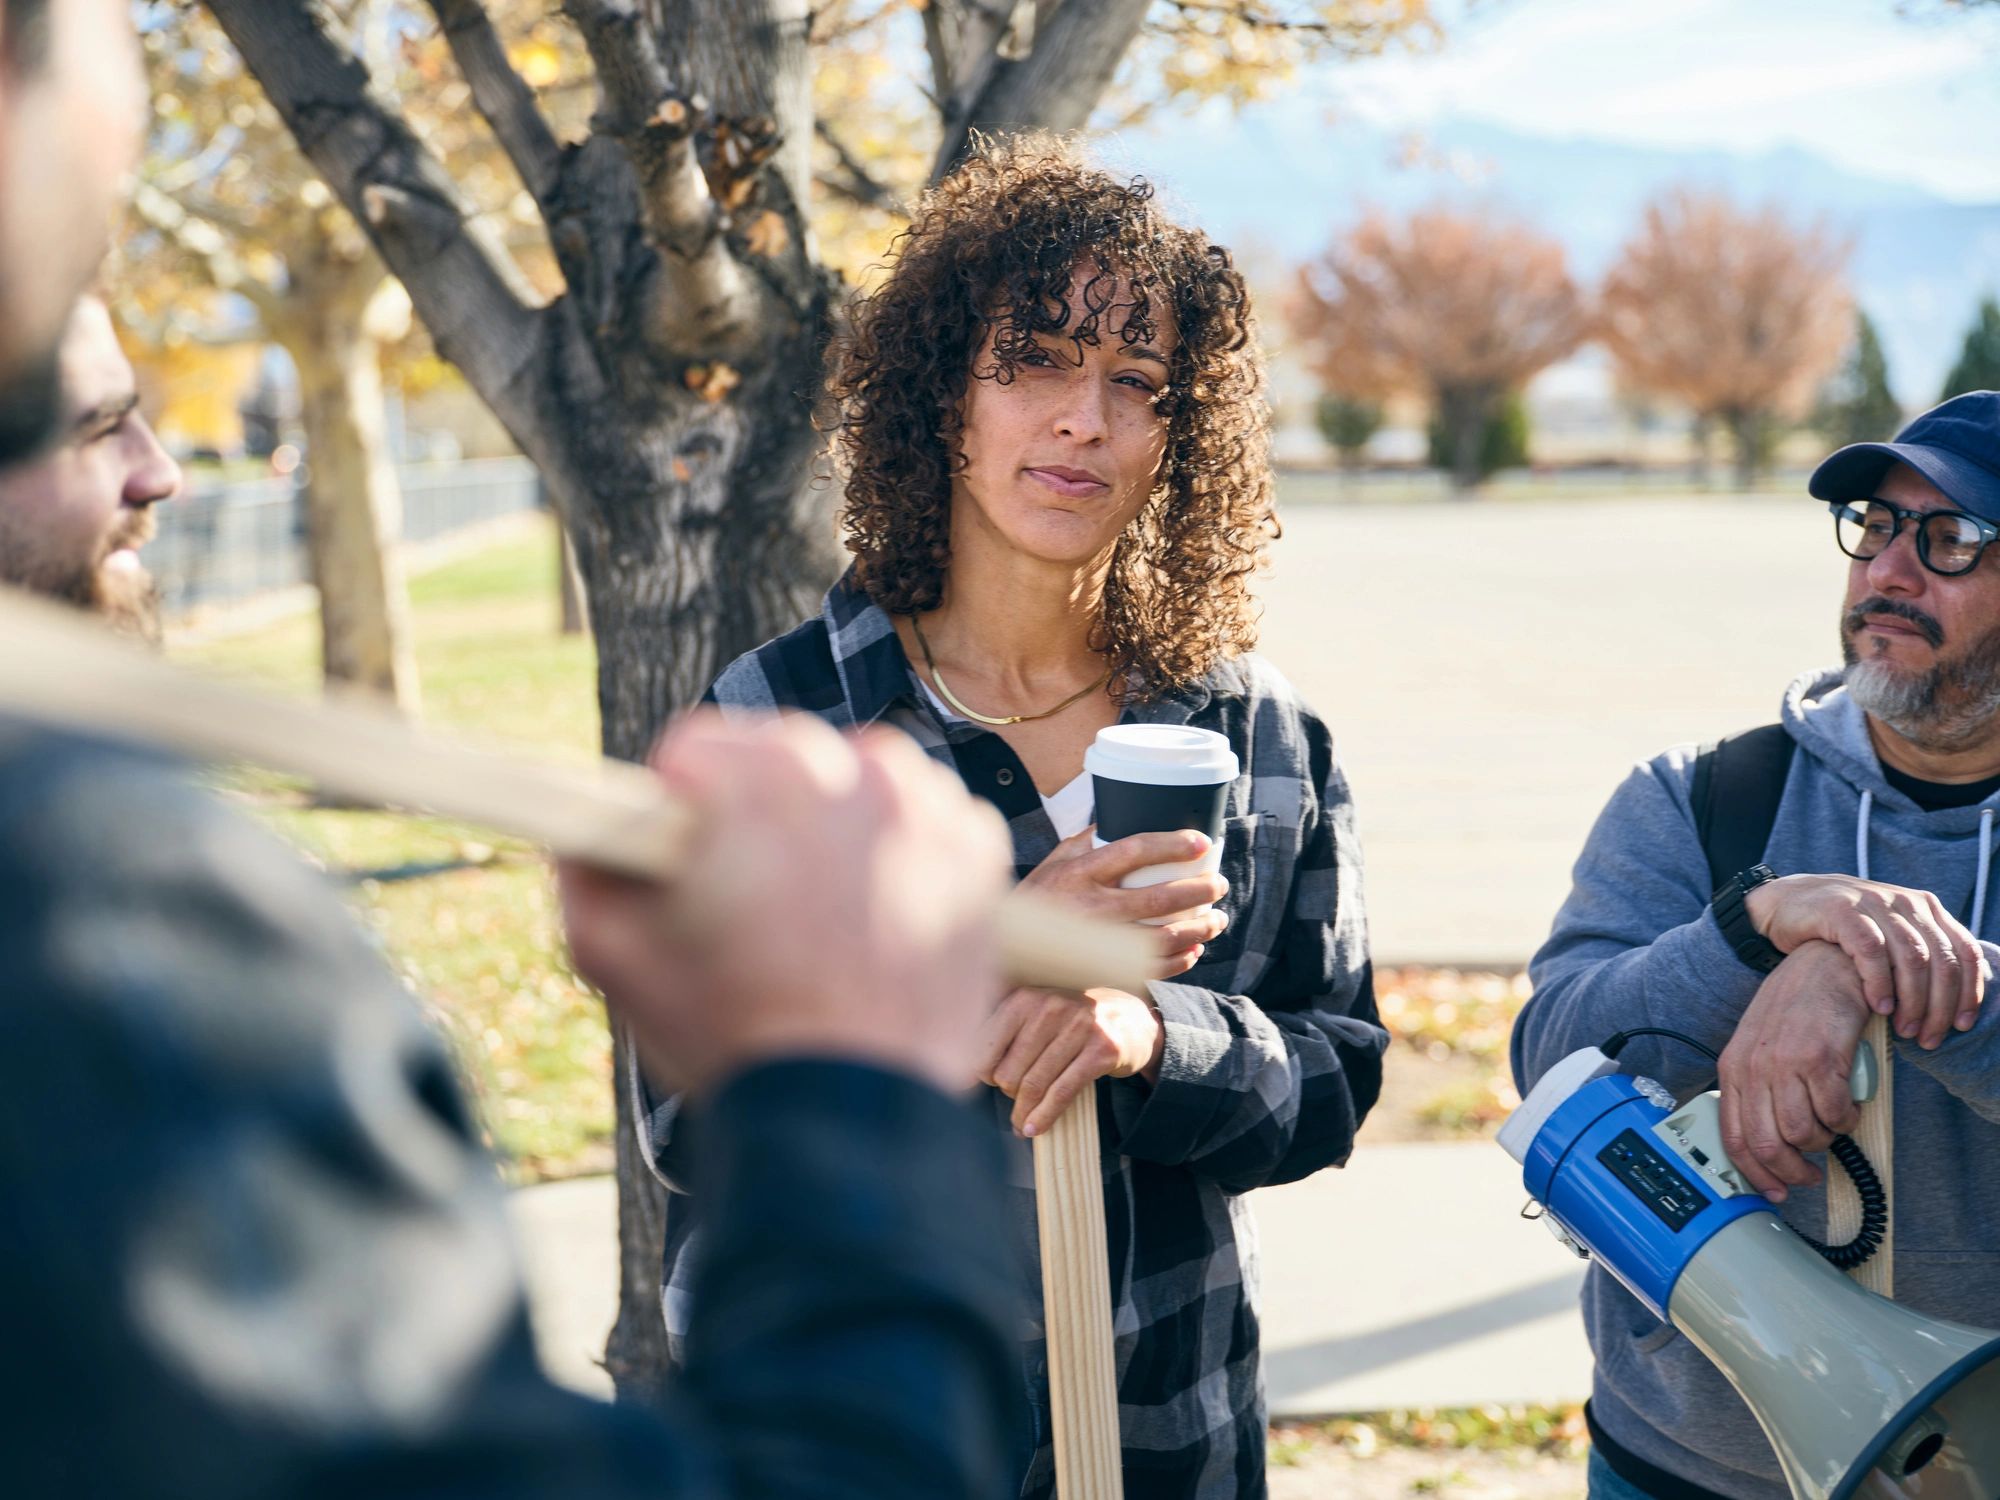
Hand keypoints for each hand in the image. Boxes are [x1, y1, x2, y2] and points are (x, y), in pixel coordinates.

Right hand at [558, 711, 1011, 1095]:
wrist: (853, 1115)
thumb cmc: (728, 1033)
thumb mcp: (611, 952)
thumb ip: (588, 867)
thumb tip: (591, 828)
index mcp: (750, 775)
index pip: (694, 751)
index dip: (678, 810)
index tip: (687, 862)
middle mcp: (846, 766)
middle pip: (781, 756)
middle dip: (761, 810)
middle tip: (756, 894)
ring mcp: (922, 804)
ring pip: (861, 777)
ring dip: (837, 820)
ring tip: (820, 906)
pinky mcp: (976, 847)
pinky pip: (929, 818)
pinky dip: (904, 852)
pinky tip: (879, 914)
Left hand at [976, 986, 1164, 1136]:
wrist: (1128, 1020)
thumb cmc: (1069, 1023)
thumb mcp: (1034, 1014)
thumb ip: (999, 1034)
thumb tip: (962, 1074)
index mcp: (1023, 998)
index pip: (984, 1049)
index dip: (982, 1075)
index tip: (987, 1085)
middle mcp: (1049, 1008)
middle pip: (1008, 1072)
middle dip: (1007, 1094)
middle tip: (1014, 1101)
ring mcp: (1078, 1027)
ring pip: (1034, 1085)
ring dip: (1023, 1113)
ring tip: (1020, 1125)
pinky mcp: (1101, 1050)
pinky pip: (1062, 1092)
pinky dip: (1045, 1116)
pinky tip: (1035, 1129)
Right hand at [1022, 828, 1228, 978]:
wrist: (1010, 950)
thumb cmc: (1036, 898)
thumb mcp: (1055, 861)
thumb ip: (1086, 840)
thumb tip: (1118, 815)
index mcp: (1080, 872)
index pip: (1134, 850)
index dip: (1172, 844)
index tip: (1201, 842)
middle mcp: (1091, 906)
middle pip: (1159, 897)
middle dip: (1199, 891)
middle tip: (1219, 885)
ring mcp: (1098, 942)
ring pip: (1162, 937)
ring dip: (1198, 929)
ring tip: (1217, 921)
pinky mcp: (1101, 969)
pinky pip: (1150, 968)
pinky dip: (1178, 961)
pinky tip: (1193, 951)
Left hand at [1717, 940, 1869, 1201]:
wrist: (1824, 968)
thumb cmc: (1796, 1009)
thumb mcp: (1760, 1048)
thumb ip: (1757, 1089)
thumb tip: (1765, 1141)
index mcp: (1731, 1069)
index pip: (1732, 1137)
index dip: (1753, 1174)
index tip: (1772, 1192)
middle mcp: (1752, 1069)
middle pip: (1766, 1145)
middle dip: (1791, 1172)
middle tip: (1809, 1175)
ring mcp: (1784, 1064)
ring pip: (1803, 1134)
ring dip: (1823, 1141)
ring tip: (1831, 1125)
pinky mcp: (1820, 1060)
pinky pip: (1835, 1114)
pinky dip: (1845, 1120)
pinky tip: (1847, 1105)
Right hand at [1745, 872, 1983, 1048]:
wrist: (1785, 902)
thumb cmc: (1839, 929)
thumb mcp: (1886, 934)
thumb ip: (1917, 954)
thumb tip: (1952, 999)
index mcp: (1924, 907)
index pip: (1964, 950)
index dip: (1970, 991)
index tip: (1963, 1025)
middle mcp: (1905, 902)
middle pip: (1941, 959)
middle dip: (1940, 1005)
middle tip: (1927, 1038)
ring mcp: (1874, 903)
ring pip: (1912, 958)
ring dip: (1913, 1000)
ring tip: (1903, 1029)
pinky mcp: (1842, 910)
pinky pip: (1872, 951)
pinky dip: (1880, 983)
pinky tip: (1879, 1007)